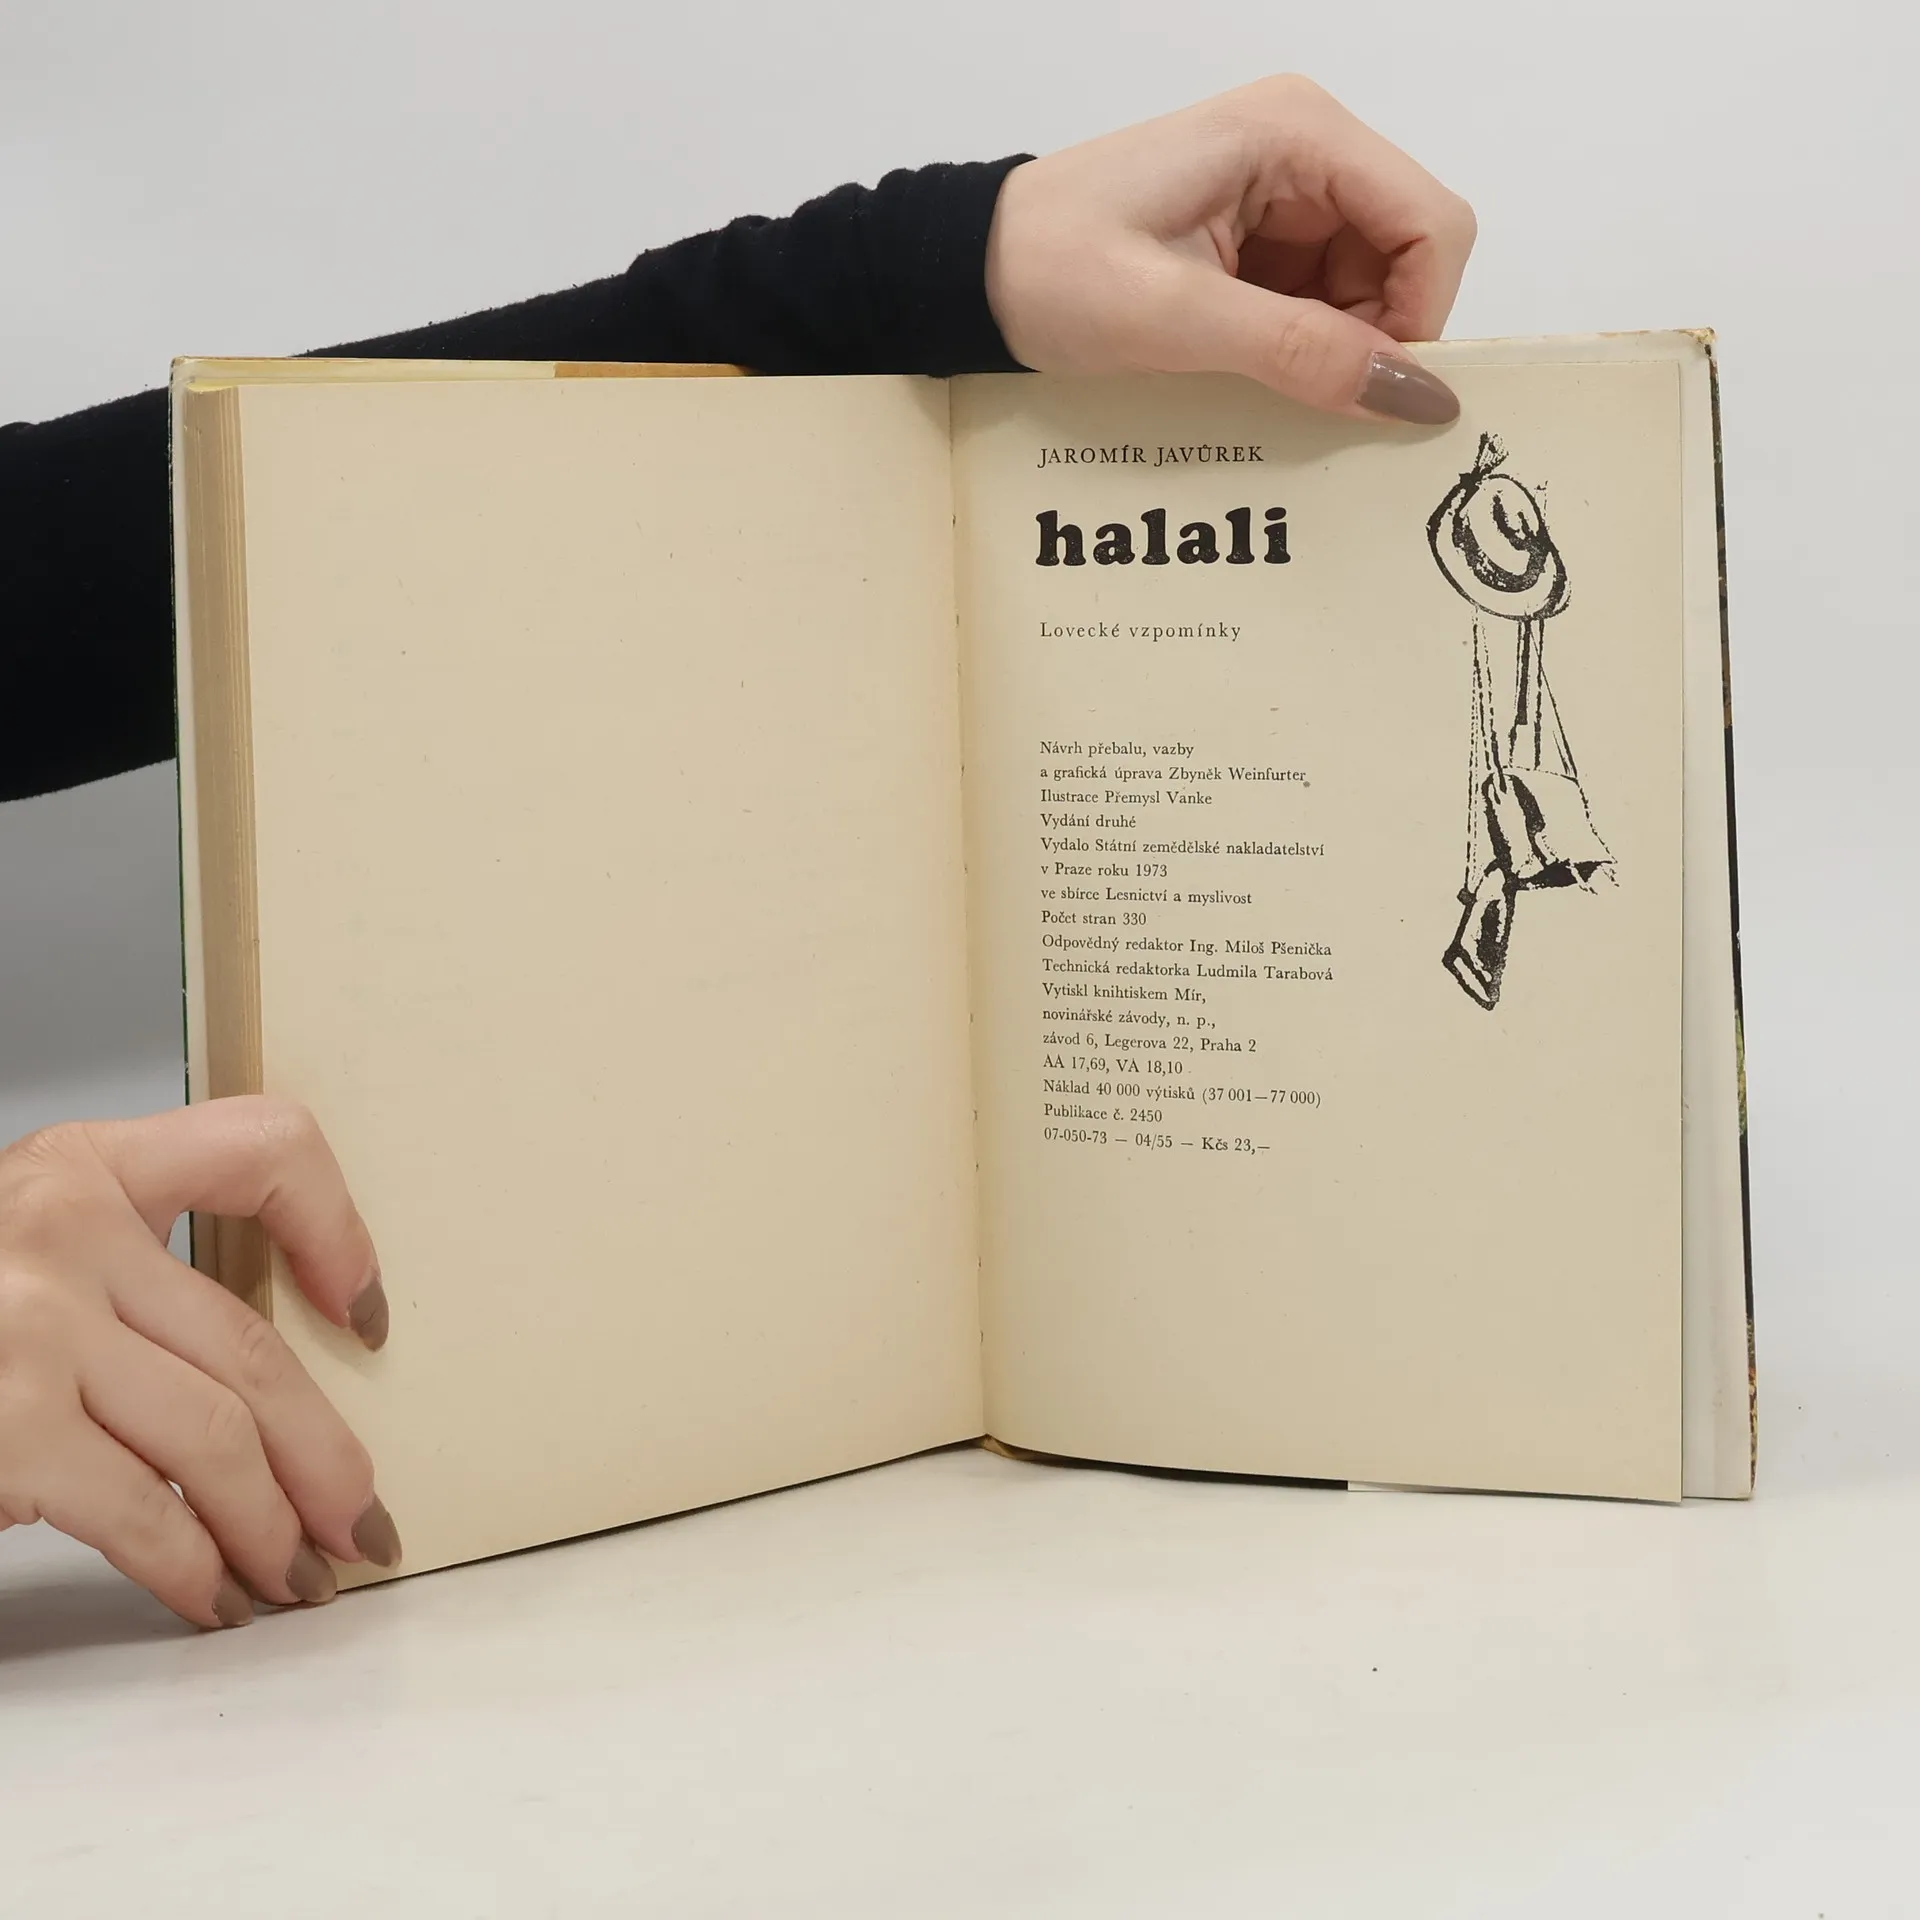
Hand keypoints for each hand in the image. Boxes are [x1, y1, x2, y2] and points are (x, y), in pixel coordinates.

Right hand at [0, 1098, 398, 1628]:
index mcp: (79, 1166)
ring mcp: (32, 1331)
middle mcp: (63, 1232)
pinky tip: (215, 1596)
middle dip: (324, 1452)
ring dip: (273, 1524)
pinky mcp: (8, 1431)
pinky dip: (195, 1569)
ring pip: (217, 1437)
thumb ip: (122, 1273)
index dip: (338, 1226)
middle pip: (251, 1346)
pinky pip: (144, 1514)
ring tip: (298, 1573)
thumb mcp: (18, 1248)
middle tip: (359, 1518)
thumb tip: (255, 1382)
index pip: (261, 1147)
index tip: (369, 1311)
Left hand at [985, 75, 1475, 423]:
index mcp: (1297, 133)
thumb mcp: (1174, 320)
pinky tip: (1250, 374)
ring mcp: (1284, 193)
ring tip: (1260, 383)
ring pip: (1370, 287)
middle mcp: (1306, 148)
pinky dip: (1304, 349)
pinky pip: (1322, 301)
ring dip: (1336, 350)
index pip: (1431, 223)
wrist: (971, 273)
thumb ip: (1300, 352)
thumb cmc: (1052, 272)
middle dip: (1376, 337)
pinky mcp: (1258, 238)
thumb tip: (1417, 397)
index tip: (1368, 391)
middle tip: (1305, 396)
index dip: (1420, 317)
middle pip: (1407, 256)